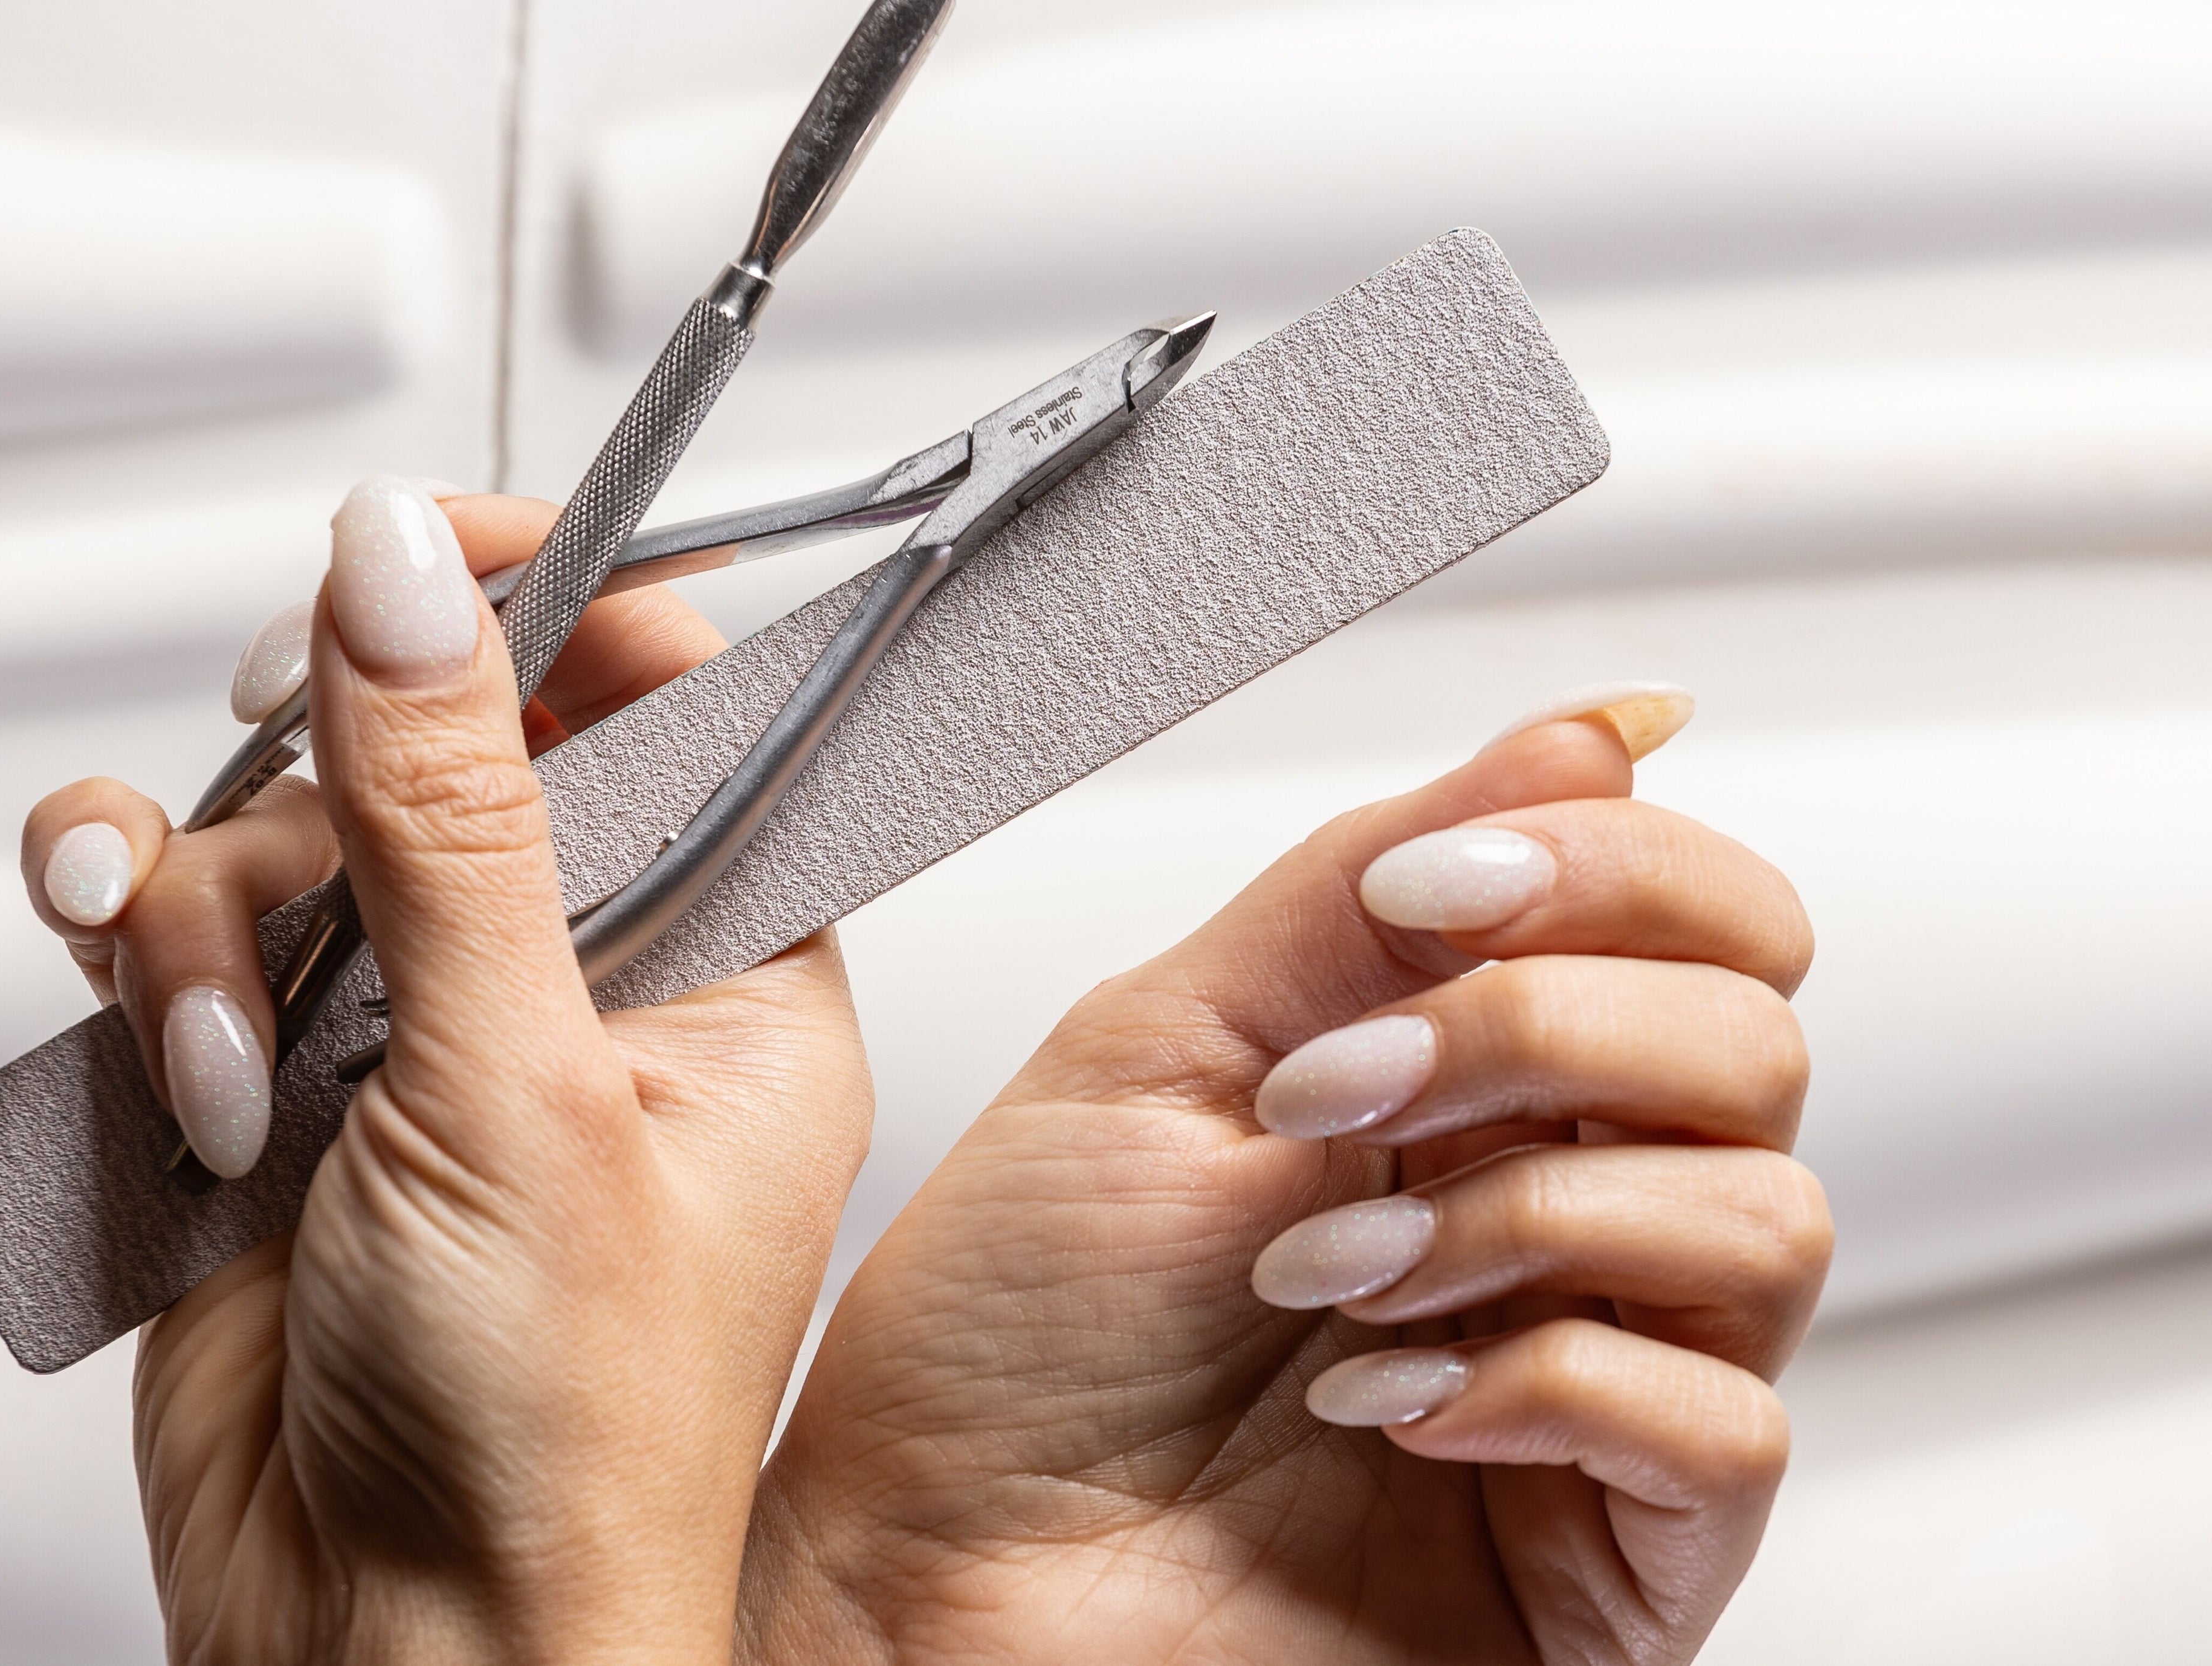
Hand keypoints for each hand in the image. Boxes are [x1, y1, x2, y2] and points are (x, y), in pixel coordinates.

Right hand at [21, 481, 871, 1662]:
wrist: (401, 1660)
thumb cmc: (560, 1445)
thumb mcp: (525, 1090)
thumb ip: (461, 813)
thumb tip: (416, 580)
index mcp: (730, 964)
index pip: (670, 693)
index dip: (556, 600)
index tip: (433, 554)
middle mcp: (580, 980)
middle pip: (444, 732)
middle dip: (341, 780)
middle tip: (319, 834)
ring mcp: (421, 1027)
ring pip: (288, 822)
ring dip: (227, 908)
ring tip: (249, 1063)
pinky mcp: (285, 1084)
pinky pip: (185, 923)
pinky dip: (145, 961)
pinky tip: (172, 1056)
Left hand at [742, 687, 1824, 1664]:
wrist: (932, 1584)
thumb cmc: (1010, 1343)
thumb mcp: (1168, 1044)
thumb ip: (1376, 884)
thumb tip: (1593, 730)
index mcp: (1467, 1080)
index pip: (1695, 919)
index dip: (1604, 868)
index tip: (1424, 899)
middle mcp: (1555, 1211)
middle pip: (1756, 1039)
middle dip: (1540, 1035)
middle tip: (1338, 1098)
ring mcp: (1599, 1380)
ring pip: (1773, 1215)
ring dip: (1520, 1217)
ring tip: (1332, 1281)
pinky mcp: (1617, 1550)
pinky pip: (1726, 1427)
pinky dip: (1553, 1382)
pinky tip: (1394, 1399)